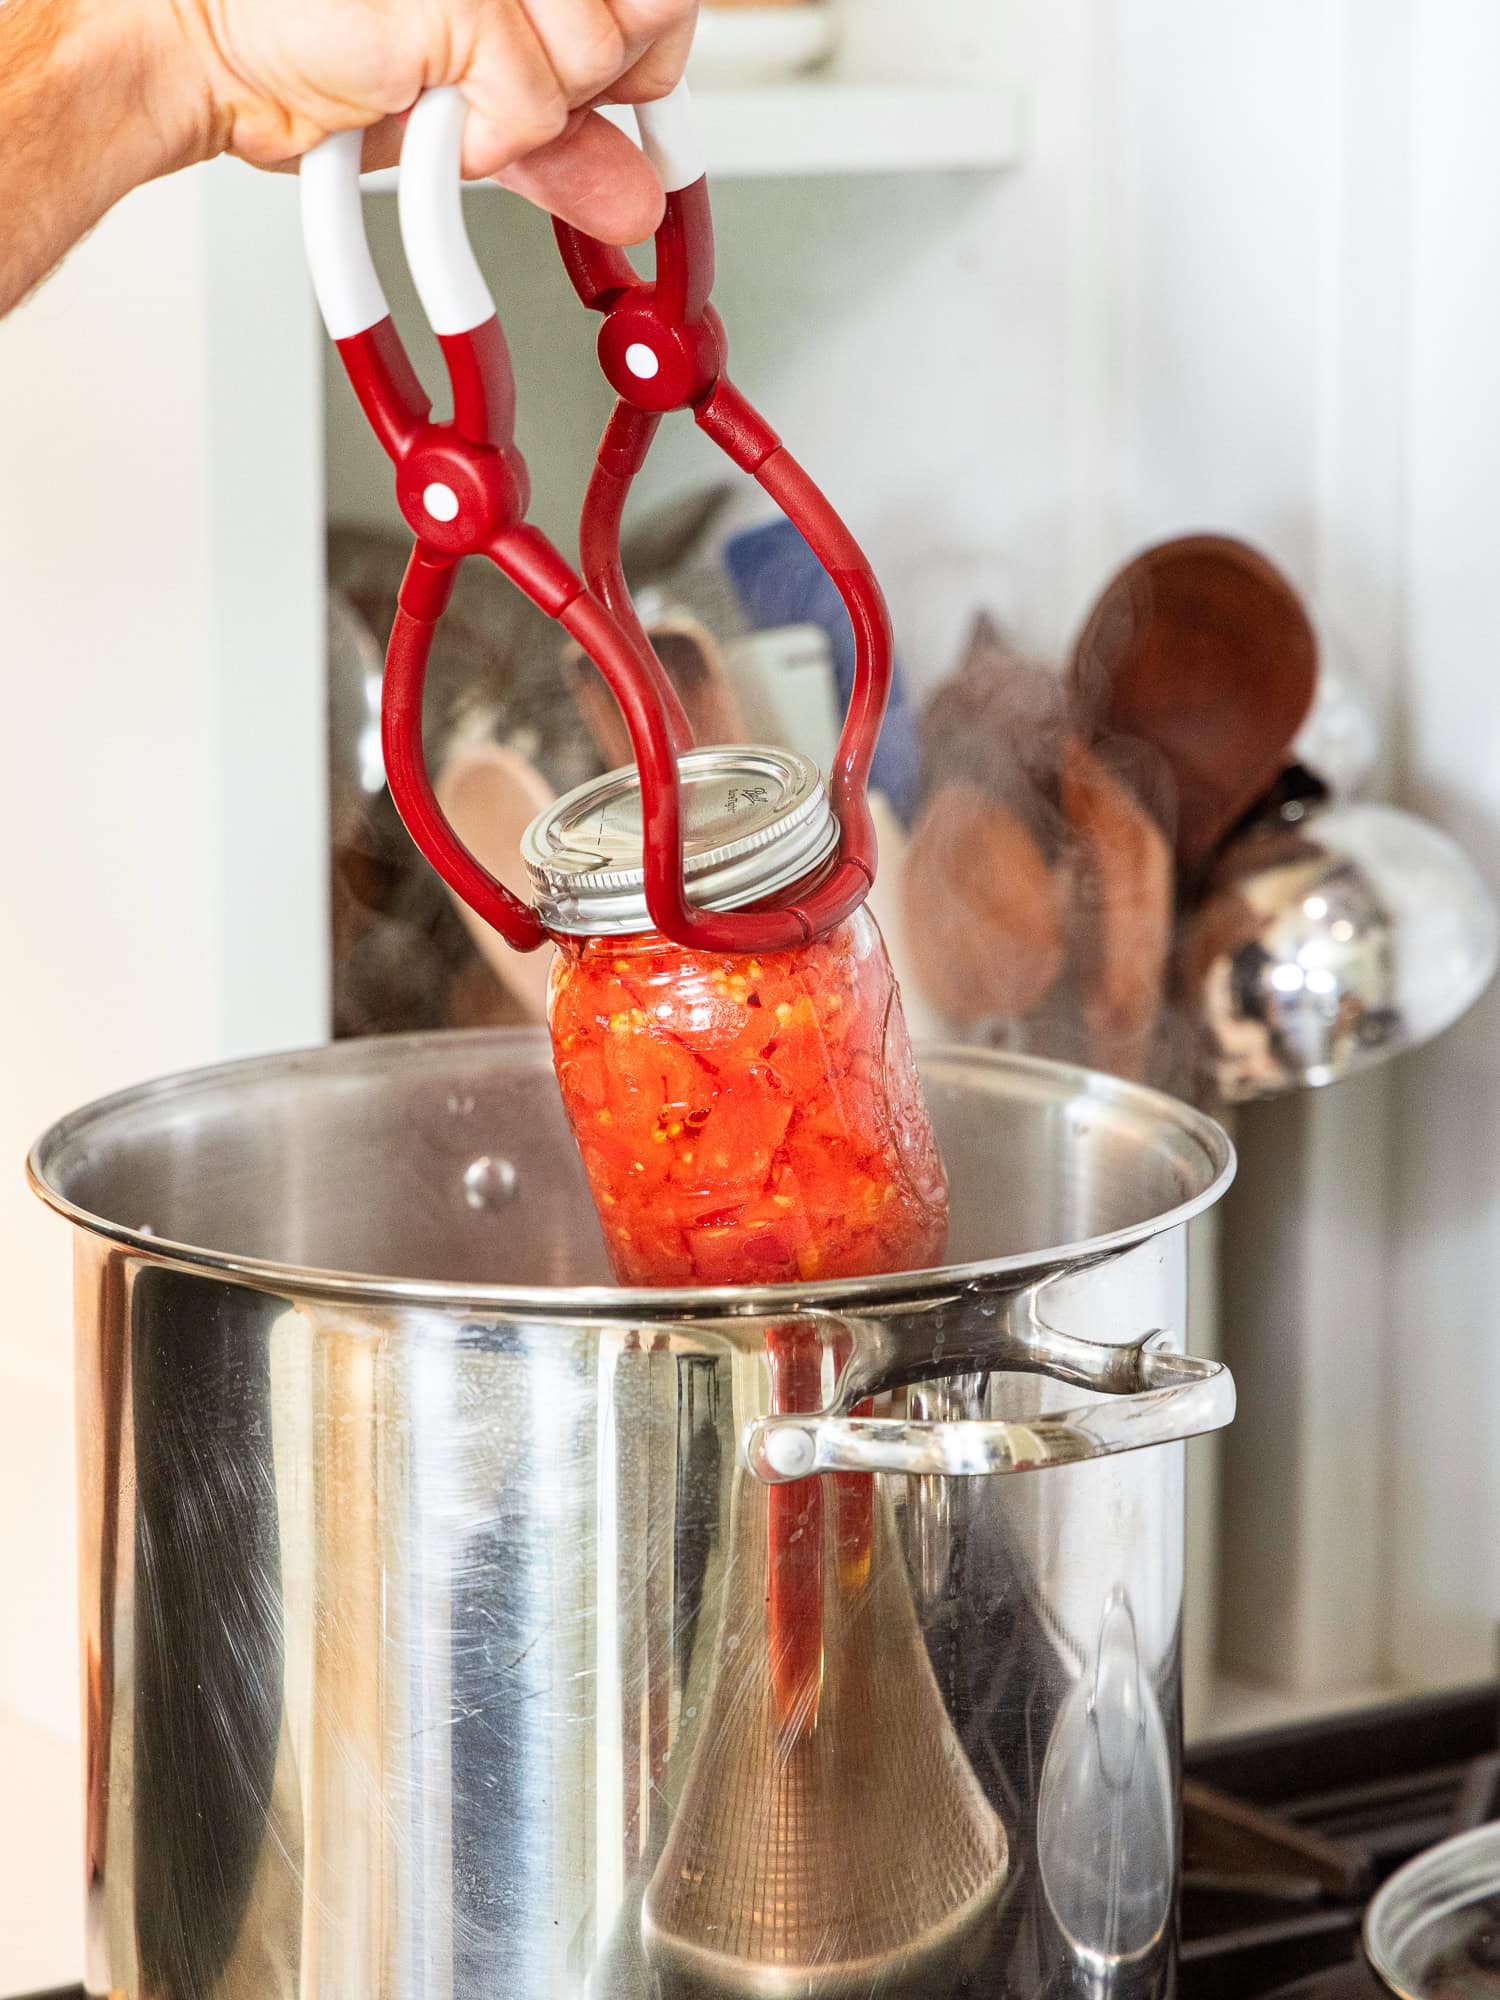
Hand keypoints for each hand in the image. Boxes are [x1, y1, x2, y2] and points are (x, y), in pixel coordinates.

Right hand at [164, 0, 698, 241]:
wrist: (213, 52)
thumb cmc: (320, 48)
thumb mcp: (470, 101)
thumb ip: (563, 141)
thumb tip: (641, 200)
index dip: (647, 44)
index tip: (618, 84)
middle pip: (651, 11)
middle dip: (596, 78)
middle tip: (507, 81)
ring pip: (599, 62)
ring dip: (529, 110)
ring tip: (447, 87)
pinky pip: (539, 108)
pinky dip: (484, 138)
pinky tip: (421, 102)